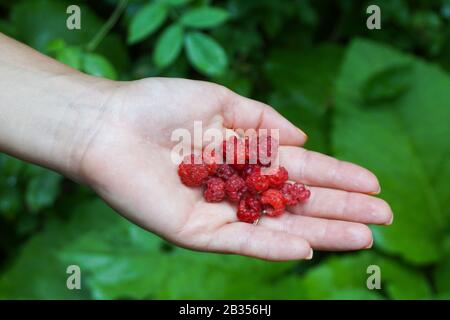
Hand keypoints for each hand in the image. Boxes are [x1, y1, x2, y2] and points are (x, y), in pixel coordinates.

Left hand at [75, 77, 392, 260]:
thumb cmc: (160, 106)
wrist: (109, 125)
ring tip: (363, 237)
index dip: (337, 175)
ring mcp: (221, 210)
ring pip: (279, 225)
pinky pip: (241, 241)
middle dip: (341, 208)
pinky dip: (273, 245)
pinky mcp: (197, 231)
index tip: (371, 183)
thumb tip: (303, 138)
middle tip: (383, 217)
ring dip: (321, 231)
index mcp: (246, 154)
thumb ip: (262, 120)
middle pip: (299, 199)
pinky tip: (308, 247)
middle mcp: (239, 185)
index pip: (301, 168)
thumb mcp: (221, 100)